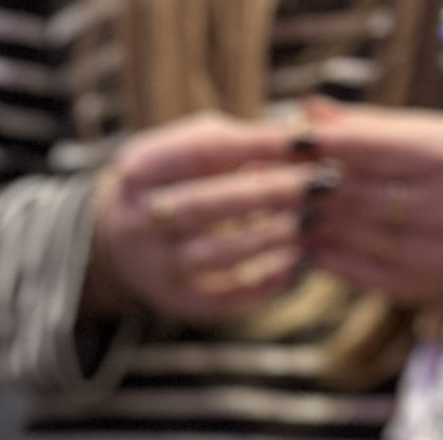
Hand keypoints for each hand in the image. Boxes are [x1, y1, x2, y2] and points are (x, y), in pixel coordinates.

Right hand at [88, 111, 309, 325]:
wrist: (124, 237)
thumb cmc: (176, 178)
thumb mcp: (192, 146)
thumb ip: (240, 140)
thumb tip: (305, 136)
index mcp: (140, 169)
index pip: (204, 151)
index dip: (258, 145)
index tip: (307, 140)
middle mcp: (138, 219)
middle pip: (208, 204)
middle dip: (269, 192)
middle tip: (318, 184)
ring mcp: (153, 265)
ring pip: (216, 254)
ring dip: (269, 238)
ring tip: (310, 221)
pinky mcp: (174, 300)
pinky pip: (222, 299)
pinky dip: (261, 284)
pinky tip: (294, 265)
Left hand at [301, 102, 442, 310]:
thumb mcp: (431, 137)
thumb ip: (368, 127)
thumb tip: (308, 111)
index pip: (374, 144)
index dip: (326, 141)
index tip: (287, 138)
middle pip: (358, 191)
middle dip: (309, 183)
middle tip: (269, 177)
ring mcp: (436, 252)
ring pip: (354, 232)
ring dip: (312, 221)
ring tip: (284, 209)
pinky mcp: (421, 287)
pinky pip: (360, 272)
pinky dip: (328, 256)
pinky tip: (309, 243)